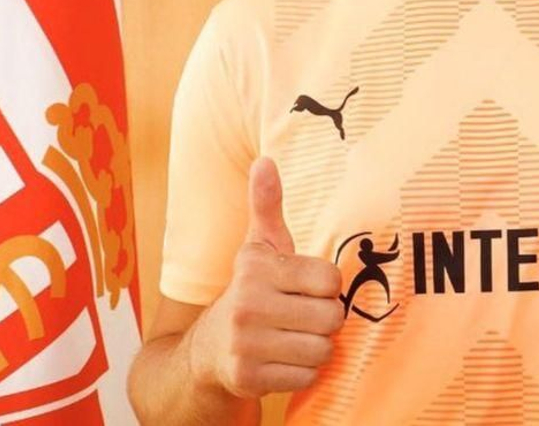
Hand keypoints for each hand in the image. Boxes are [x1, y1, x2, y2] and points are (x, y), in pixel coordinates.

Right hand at [189, 157, 343, 397]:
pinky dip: (301, 373)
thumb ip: (266, 206)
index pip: (330, 280)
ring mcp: (245, 344)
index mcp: (255, 267)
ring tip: (291, 339)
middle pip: (332, 318)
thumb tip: (265, 160)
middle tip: (301, 318)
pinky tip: (281, 361)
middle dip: (324, 321)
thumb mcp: (257, 249)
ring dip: (315, 348)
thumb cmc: (250, 292)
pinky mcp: (247, 378)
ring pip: (323, 350)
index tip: (306, 290)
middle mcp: (247, 303)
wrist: (206, 351)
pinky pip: (307, 377)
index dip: (326, 288)